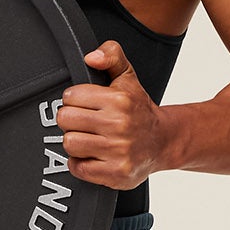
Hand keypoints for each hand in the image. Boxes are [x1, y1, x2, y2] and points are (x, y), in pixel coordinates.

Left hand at [55, 42, 167, 189]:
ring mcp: (118, 152)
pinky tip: (93, 156)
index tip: (84, 104)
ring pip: (70, 143)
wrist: (163, 141)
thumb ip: (111, 55)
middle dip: (72, 121)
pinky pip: (78, 168)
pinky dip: (81, 163)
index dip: (74, 100)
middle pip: (66, 120)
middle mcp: (119, 125)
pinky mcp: (115, 174)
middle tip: (85, 123)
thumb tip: (91, 57)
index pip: (71, 97)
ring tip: (89, 139)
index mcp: (119, 100)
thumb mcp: (127, 76)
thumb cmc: (139, 110)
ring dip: (76, 142)